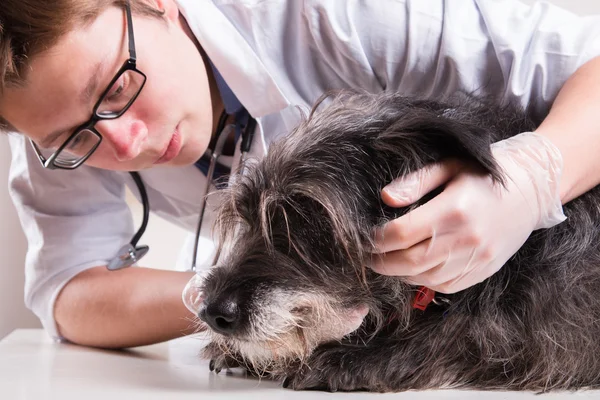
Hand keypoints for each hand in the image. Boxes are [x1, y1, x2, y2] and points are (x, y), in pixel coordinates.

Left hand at [372, 132, 566, 293]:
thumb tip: (385, 198)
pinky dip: (423, 281)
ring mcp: (477, 258)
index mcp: (453, 210)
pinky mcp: (484, 270)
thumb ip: (415, 182)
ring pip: (425, 278)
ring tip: (388, 262)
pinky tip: (414, 269)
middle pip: (409, 262)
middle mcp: (466, 239)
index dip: (377, 240)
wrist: (531, 189)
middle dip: (381, 263)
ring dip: (400, 273)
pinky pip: (446, 285)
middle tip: (367, 258)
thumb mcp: (449, 166)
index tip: (365, 238)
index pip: (401, 234)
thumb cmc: (483, 173)